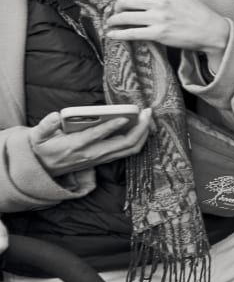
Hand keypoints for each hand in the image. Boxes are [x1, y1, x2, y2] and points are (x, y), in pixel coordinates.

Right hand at [26, 109, 153, 177]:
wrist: (44, 169)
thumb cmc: (43, 148)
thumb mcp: (37, 137)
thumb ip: (46, 126)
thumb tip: (55, 116)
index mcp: (76, 146)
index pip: (97, 136)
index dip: (112, 126)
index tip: (125, 116)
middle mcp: (92, 154)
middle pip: (123, 144)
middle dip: (139, 128)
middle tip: (147, 112)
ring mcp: (101, 158)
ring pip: (129, 149)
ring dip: (143, 134)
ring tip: (148, 117)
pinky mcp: (105, 159)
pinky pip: (127, 151)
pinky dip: (138, 140)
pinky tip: (143, 127)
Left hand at [105, 0, 229, 53]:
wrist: (213, 32)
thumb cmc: (200, 15)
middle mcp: (159, 3)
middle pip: (125, 0)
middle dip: (116, 6)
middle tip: (115, 11)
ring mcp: (158, 19)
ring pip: (124, 16)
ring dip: (113, 20)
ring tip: (111, 23)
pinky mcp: (158, 34)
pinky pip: (131, 33)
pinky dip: (118, 34)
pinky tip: (111, 35)